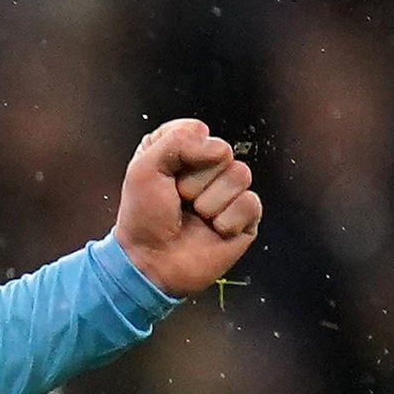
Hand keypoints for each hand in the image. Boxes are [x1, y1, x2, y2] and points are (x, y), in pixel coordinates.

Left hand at [111, 120, 261, 299]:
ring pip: (240, 174)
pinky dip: (226, 221)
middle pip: (222, 152)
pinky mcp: (245, 217)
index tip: (163, 176)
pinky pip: (249, 203)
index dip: (179, 154)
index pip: (198, 130)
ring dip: (209, 202)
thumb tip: (219, 148)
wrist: (149, 263)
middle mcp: (208, 168)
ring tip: (195, 216)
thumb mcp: (144, 168)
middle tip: (179, 202)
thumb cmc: (144, 218)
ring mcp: (229, 192)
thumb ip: (177, 140)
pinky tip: (212, 230)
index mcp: (183, 151)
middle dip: (194, 181)